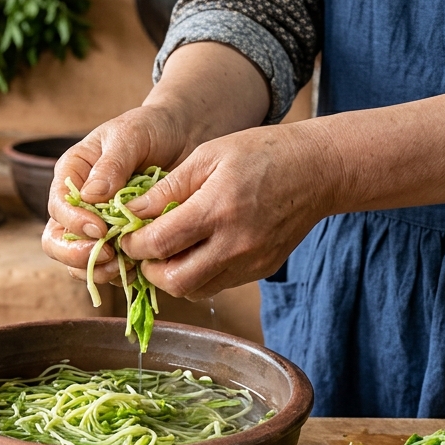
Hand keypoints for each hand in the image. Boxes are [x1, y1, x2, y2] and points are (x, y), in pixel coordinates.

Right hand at [41, 104, 206, 284]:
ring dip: (97, 270)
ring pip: (78, 260)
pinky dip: (119, 273)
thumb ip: (111, 165)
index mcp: (73, 175)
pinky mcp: (120, 241)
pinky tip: (139, 270)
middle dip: (76, 254)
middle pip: (57, 240)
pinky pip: (108, 266)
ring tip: (124, 267)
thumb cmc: (150, 129)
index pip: (58, 206)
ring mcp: (97, 226)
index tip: (100, 229)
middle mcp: (79, 204)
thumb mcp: (130, 136)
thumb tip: (90, 196)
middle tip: (108, 255)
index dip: (74, 222)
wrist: (182, 138)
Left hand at [118, 122, 339, 300]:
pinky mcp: (261, 270)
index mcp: (217, 209)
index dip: (134, 244)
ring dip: (173, 276)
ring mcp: (250, 262)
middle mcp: (235, 244)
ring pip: (195, 290)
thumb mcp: (208, 156)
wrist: (317, 170)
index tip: (127, 236)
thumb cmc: (259, 153)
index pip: (159, 244)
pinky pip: (218, 285)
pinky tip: (197, 251)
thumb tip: (130, 213)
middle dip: (149, 270)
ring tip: (168, 252)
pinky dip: (198, 275)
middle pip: (174, 281)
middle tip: (145, 251)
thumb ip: (167, 188)